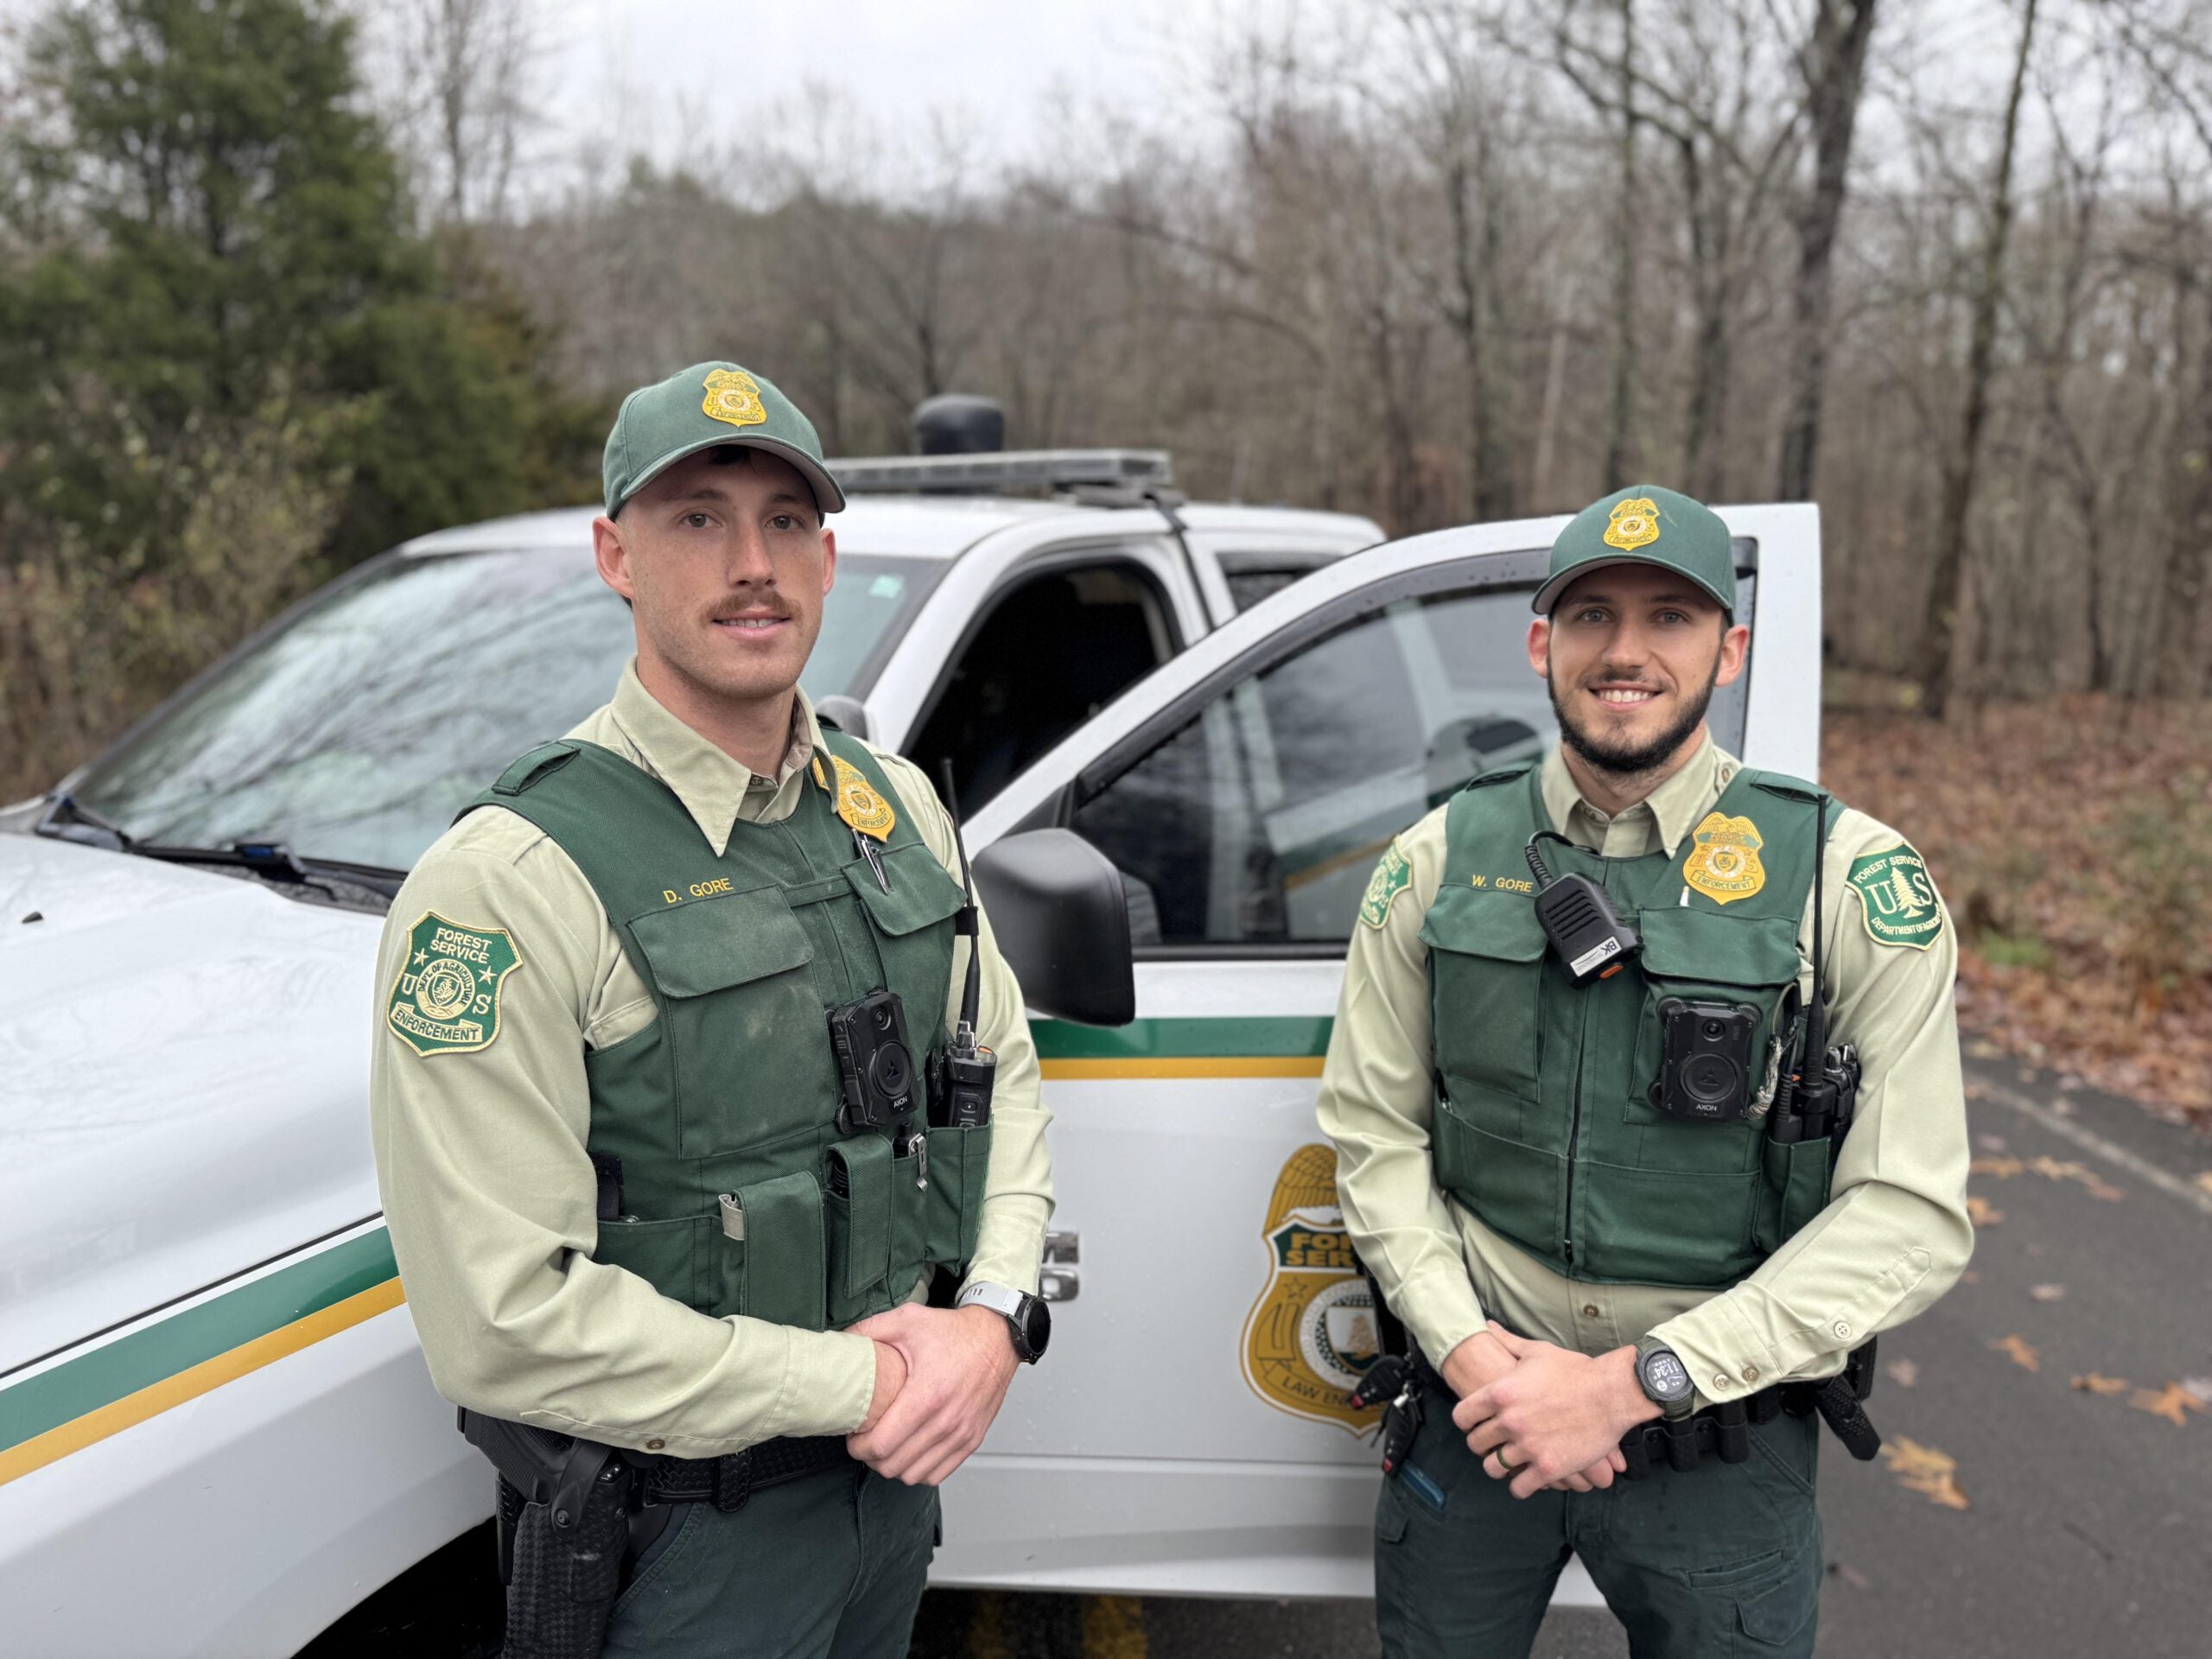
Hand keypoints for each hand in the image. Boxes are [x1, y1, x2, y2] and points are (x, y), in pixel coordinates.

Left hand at [845, 1303, 1018, 1485]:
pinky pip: (938, 1474)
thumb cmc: (955, 1332)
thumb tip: (839, 1342)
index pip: (881, 1445)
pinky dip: (919, 1470)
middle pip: (894, 1465)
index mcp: (927, 1395)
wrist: (997, 1338)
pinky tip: (910, 1452)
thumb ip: (869, 1330)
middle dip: (871, 1458)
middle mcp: (946, 1421)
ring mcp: (961, 1433)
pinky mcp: (972, 1440)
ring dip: (894, 1466)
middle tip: (865, 1441)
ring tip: (887, 1447)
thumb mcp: (907, 1320)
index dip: (858, 1447)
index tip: (853, 1436)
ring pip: (914, 1475)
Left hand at [1454, 1322, 1655, 1499]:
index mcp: (1500, 1393)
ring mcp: (1528, 1446)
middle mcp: (1509, 1421)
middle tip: (1492, 1444)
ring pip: (1494, 1468)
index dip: (1466, 1421)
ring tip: (1506, 1463)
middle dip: (1482, 1444)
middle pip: (1475, 1444)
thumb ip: (1508, 1342)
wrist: (1612, 1393)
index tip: (1473, 1424)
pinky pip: (1520, 1487)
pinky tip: (1526, 1479)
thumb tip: (1487, 1326)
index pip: (1462, 1416)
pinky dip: (1520, 1486)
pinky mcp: (1548, 1467)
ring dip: (1498, 1466)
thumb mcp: (1537, 1351)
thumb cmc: (1575, 1370)